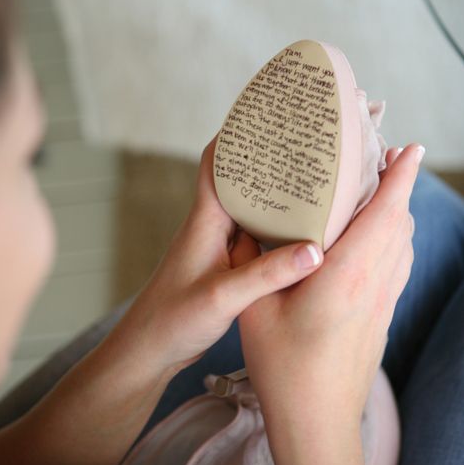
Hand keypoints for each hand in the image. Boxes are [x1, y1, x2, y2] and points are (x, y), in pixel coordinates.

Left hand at [124, 133, 323, 376]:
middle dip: (268, 155)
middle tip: (305, 140)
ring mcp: (218, 245)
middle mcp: (211, 225)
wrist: (148, 353)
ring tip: (314, 177)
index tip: (266, 111)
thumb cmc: (172, 322)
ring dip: (276, 191)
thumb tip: (315, 250)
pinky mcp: (225, 264)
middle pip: (240, 177)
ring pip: (251, 205)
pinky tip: (302, 228)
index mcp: (205, 220)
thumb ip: (266, 275)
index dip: (238, 132)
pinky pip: (255, 233)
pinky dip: (277, 224)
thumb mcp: (222, 298)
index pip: (216, 162)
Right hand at [233, 144, 422, 429]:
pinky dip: (393, 238)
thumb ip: (252, 261)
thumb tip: (245, 225)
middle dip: (398, 186)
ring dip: (397, 212)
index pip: (386, 212)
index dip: (402, 176)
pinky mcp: (381, 317)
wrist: (318, 425)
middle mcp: (374, 283)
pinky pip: (398, 264)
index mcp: (348, 274)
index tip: (410, 147)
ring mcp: (383, 302)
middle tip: (382, 158)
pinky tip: (371, 238)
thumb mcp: (254, 310)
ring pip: (403, 243)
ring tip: (377, 191)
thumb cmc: (284, 369)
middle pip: (400, 222)